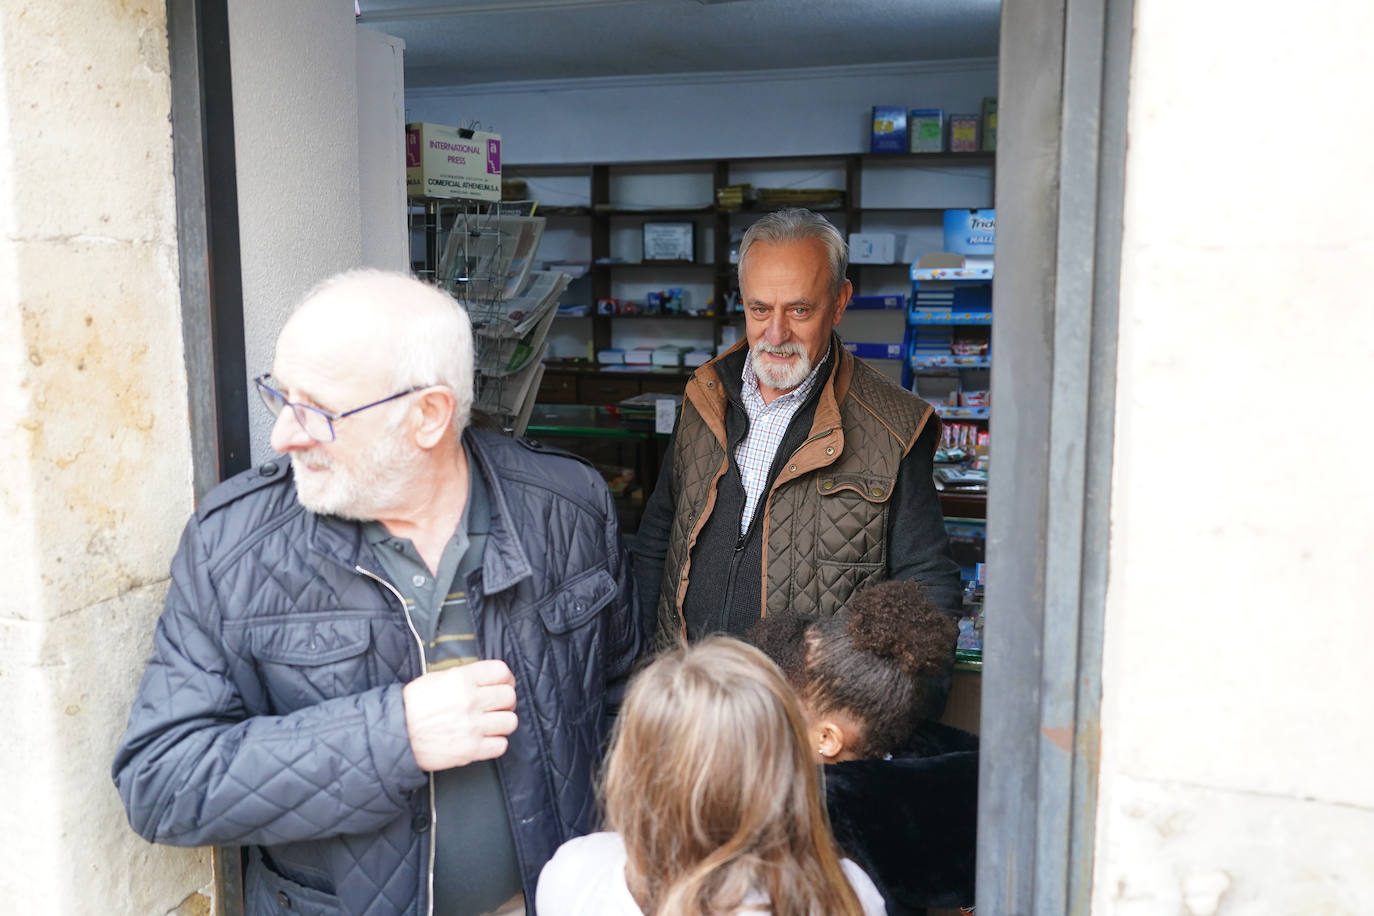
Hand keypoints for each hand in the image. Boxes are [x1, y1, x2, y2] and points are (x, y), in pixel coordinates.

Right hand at [402, 659, 517, 770]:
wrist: (395, 733)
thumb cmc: (412, 705)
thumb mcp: (436, 678)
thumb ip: (464, 676)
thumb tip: (486, 679)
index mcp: (462, 679)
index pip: (501, 672)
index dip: (507, 678)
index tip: (505, 684)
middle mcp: (471, 701)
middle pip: (509, 697)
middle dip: (505, 701)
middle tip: (497, 706)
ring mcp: (473, 727)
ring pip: (510, 722)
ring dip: (502, 723)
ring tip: (491, 724)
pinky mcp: (471, 750)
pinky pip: (501, 745)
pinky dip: (496, 743)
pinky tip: (486, 739)